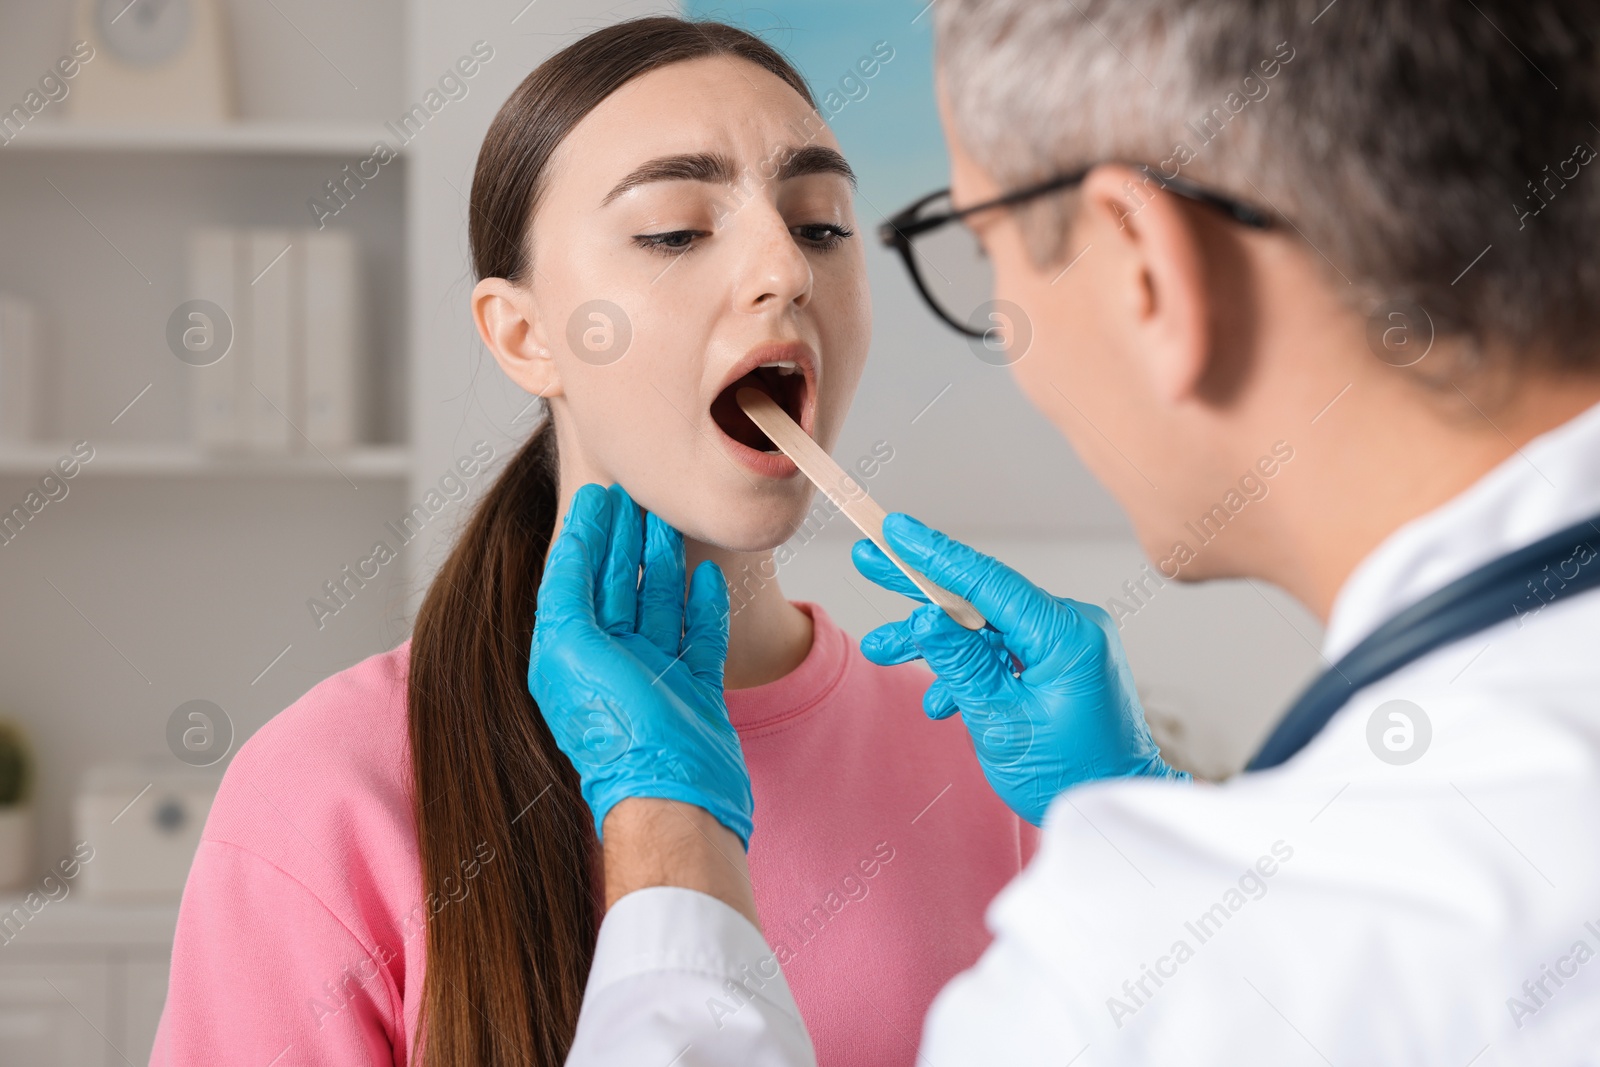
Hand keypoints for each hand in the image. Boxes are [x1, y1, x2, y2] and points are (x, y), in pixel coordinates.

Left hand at [528, 483, 752, 845]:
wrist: (674, 796)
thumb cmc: (619, 732)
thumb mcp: (569, 651)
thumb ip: (564, 595)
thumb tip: (570, 548)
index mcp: (572, 655)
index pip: (576, 579)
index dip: (587, 535)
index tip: (600, 495)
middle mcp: (611, 663)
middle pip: (618, 586)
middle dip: (625, 540)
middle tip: (639, 496)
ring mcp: (656, 676)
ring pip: (659, 604)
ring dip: (664, 562)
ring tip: (670, 522)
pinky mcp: (696, 691)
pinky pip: (700, 636)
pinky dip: (704, 604)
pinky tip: (708, 576)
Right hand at [854, 512, 1187, 824]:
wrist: (1110, 807)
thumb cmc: (1068, 775)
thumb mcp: (1000, 722)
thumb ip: (960, 665)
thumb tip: (925, 618)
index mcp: (1066, 635)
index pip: (989, 581)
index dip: (935, 555)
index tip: (894, 531)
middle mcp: (1071, 626)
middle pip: (982, 596)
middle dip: (921, 586)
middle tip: (870, 561)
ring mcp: (1066, 643)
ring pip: (986, 627)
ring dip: (937, 643)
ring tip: (882, 650)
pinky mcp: (1059, 660)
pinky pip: (1003, 650)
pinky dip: (970, 668)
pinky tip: (940, 701)